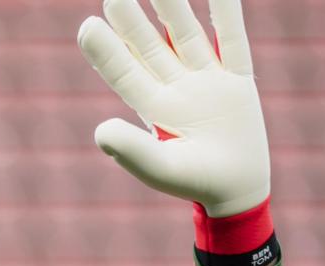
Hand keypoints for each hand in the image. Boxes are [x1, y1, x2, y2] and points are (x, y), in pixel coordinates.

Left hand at [77, 0, 269, 216]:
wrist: (236, 189)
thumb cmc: (193, 182)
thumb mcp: (159, 168)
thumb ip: (130, 150)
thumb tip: (100, 130)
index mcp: (153, 108)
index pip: (124, 73)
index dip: (105, 51)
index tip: (87, 27)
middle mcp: (175, 88)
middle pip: (149, 47)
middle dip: (131, 21)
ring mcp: (206, 80)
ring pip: (186, 35)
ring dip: (171, 8)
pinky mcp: (237, 81)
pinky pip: (233, 40)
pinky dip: (227, 14)